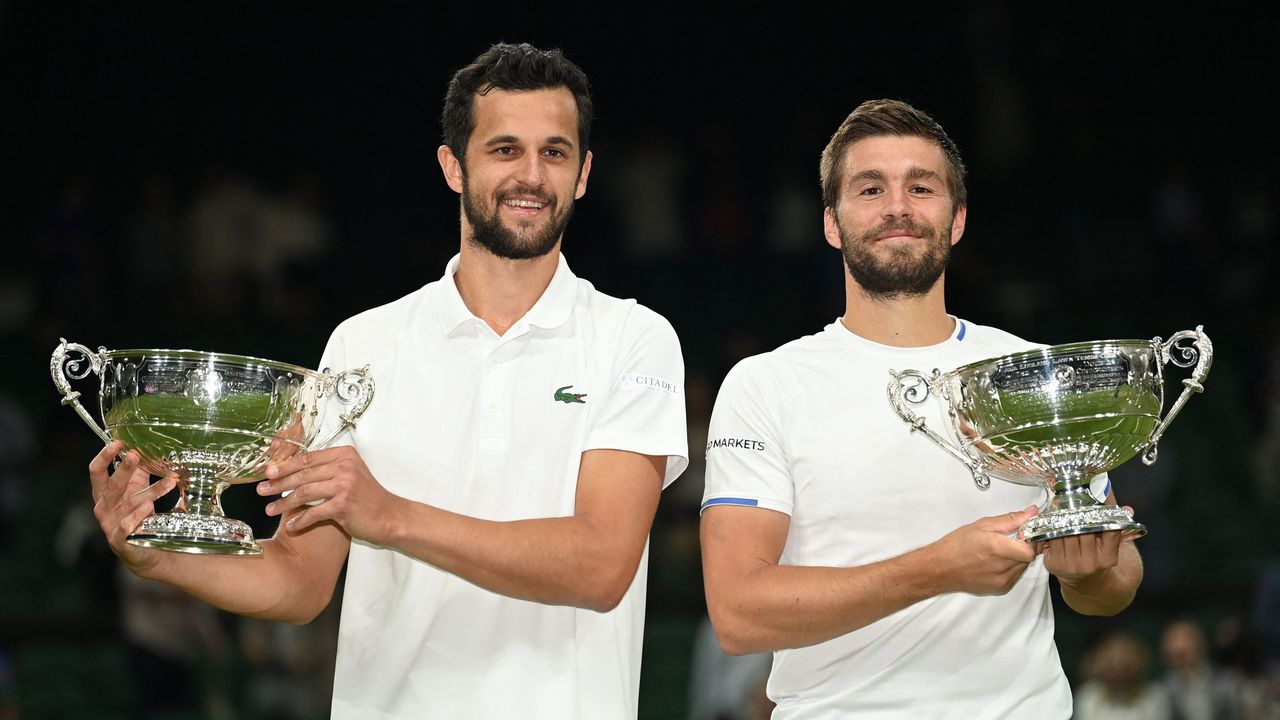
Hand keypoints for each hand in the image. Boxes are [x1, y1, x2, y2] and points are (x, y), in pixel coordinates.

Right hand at [88, 440, 175, 573]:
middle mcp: (104, 508)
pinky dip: (138, 516)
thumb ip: (140, 473)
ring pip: (130, 503)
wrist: (147, 551)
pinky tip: (149, 508)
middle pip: (112, 485)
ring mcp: (110, 525)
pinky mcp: (119, 541)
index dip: (104, 456)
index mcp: (105, 493)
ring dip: (152, 491)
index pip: (97, 472)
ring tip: (170, 481)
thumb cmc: (141, 517)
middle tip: (135, 454)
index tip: (118, 442)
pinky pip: (127, 525)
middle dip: (124, 469)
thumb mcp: (138, 491)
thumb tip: (148, 448)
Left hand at [258, 445, 398, 542]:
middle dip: (278, 483)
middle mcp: (344, 466)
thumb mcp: (350, 474)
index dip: (285, 465)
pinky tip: (291, 526)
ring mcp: (344, 485)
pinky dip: (300, 520)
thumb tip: (294, 471)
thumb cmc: (368, 497)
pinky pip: (313, 512)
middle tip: (262, 490)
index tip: (268, 472)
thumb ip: (327, 469)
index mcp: (344, 454)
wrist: (389, 516)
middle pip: (303, 473)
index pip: (307, 458)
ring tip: (270, 510)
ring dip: (284, 502)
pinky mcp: (343, 505)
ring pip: (304, 492)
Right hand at [931, 505, 1039, 595]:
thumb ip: (1010, 520)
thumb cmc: (957, 545)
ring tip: (1002, 550)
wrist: (941, 569)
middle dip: (1026, 546)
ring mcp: (1003, 580)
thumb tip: (1032, 513)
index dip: (1032, 539)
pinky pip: (1016, 575)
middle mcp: (1002, 567)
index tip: (1025, 532)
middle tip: (1014, 538)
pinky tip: (997, 561)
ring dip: (1019, 556)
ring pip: (1023, 566)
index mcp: (998, 548)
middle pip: (1029, 557)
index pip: (1031, 549)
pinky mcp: (1001, 588)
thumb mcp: (982, 525)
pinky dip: (1012, 567)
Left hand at [1040, 512, 1130, 587]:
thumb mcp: (1111, 545)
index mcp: (1108, 557)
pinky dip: (1050, 528)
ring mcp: (1072, 564)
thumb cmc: (1098, 558)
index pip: (1108, 531)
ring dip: (1061, 520)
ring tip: (1062, 509)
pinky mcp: (1055, 563)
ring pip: (1064, 533)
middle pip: (1082, 530)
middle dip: (1078, 515)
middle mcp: (1090, 562)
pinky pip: (1051, 539)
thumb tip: (1128, 509)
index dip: (1101, 516)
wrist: (1086, 583)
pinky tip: (1051, 521)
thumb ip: (1118, 524)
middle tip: (1074, 502)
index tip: (1095, 505)